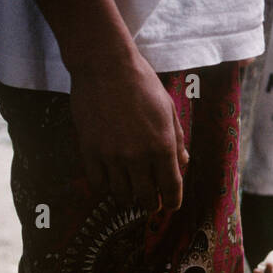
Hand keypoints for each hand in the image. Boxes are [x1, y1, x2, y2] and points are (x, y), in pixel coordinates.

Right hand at [68, 50, 188, 213]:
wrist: (105, 66)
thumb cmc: (142, 84)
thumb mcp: (169, 109)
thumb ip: (176, 139)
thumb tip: (183, 163)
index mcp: (163, 145)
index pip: (171, 187)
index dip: (172, 202)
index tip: (171, 206)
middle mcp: (138, 155)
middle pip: (146, 197)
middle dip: (151, 204)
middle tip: (151, 204)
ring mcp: (112, 155)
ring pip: (121, 194)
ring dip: (128, 198)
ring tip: (131, 195)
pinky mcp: (89, 151)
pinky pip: (98, 183)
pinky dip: (106, 188)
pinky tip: (111, 183)